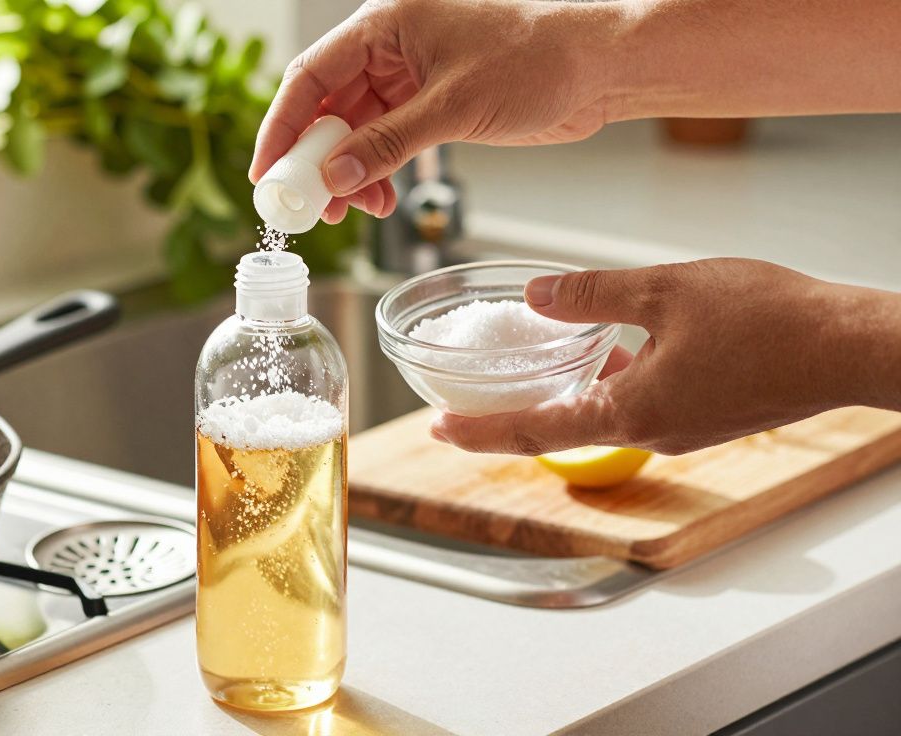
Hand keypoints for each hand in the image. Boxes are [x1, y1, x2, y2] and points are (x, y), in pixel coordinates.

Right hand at [250, 0, 616, 223]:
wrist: (601, 66)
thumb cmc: (538, 58)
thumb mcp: (454, 106)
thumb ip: (388, 143)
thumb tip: (335, 177)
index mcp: (386, 23)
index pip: (310, 75)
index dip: (281, 126)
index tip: (266, 173)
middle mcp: (391, 46)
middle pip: (327, 106)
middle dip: (316, 159)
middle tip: (310, 207)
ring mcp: (411, 75)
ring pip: (355, 129)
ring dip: (350, 172)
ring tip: (356, 210)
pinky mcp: (433, 102)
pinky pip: (386, 140)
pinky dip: (378, 171)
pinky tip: (382, 199)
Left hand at [431, 258, 900, 455]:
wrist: (851, 344)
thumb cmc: (771, 319)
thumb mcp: (663, 290)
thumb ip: (591, 295)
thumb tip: (537, 296)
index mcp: (631, 412)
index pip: (534, 429)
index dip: (480, 430)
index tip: (438, 429)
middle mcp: (651, 432)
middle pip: (565, 423)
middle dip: (517, 408)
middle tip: (470, 398)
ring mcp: (681, 429)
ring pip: (607, 409)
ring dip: (570, 388)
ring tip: (536, 361)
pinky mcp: (707, 416)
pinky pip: (643, 401)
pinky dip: (614, 379)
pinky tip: (615, 346)